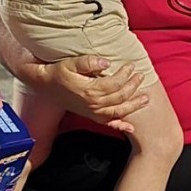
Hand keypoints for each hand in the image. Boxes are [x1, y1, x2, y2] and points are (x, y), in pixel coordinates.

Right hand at [31, 55, 147, 132]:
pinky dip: (120, 126)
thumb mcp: (70, 63)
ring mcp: (92, 112)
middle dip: (133, 86)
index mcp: (90, 90)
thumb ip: (88, 62)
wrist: (45, 86)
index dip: (125, 74)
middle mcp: (93, 104)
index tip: (131, 66)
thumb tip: (106, 63)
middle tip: (141, 76)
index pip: (114, 83)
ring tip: (146, 98)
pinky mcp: (91, 116)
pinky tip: (131, 127)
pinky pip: (108, 123)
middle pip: (119, 97)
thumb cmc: (58, 73)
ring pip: (118, 111)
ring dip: (133, 105)